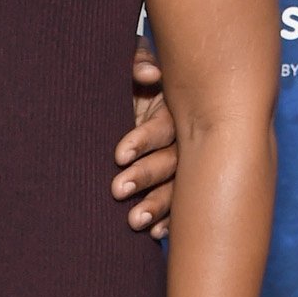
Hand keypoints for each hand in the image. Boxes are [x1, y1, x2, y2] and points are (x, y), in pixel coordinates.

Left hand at [114, 42, 176, 237]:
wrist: (119, 96)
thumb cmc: (126, 79)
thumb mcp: (128, 67)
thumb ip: (136, 63)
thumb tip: (149, 75)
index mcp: (172, 108)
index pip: (163, 126)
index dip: (143, 139)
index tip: (119, 154)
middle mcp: (180, 137)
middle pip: (171, 160)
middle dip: (145, 176)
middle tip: (117, 190)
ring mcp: (179, 163)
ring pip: (176, 186)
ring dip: (157, 204)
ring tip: (134, 221)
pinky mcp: (173, 183)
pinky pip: (178, 205)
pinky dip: (168, 219)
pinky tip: (156, 233)